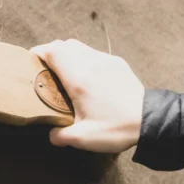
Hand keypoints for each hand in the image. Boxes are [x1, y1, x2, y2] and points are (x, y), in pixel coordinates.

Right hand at [29, 39, 144, 153]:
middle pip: (65, 44)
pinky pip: (95, 54)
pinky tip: (87, 79)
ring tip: (65, 76)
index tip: (31, 65)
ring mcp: (108, 61)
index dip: (38, 53)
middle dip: (52, 54)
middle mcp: (92, 63)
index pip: (53, 50)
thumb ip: (60, 135)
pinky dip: (85, 60)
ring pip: (81, 47)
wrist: (151, 121)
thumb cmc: (117, 128)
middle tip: (46, 72)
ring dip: (69, 56)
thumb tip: (52, 133)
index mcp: (79, 78)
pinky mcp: (119, 64)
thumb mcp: (83, 138)